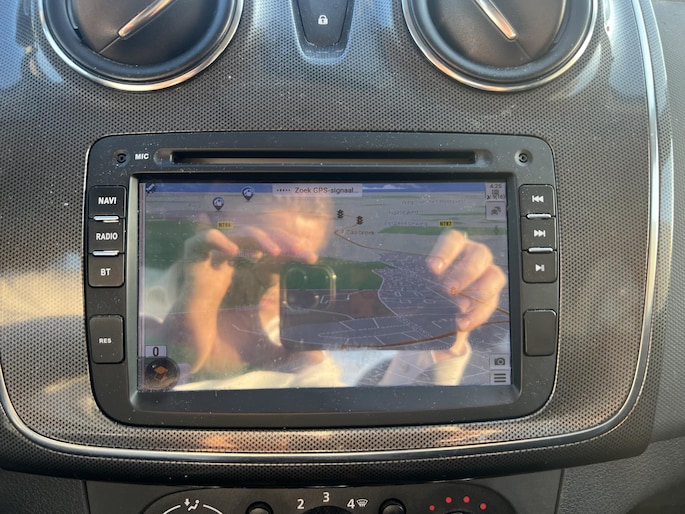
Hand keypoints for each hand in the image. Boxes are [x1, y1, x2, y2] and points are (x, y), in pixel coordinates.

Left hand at [426, 230, 505, 350]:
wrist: (434, 312)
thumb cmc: (423, 289)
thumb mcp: (417, 284)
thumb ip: (416, 283)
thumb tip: (400, 290)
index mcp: (454, 247)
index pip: (454, 240)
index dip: (445, 252)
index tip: (432, 268)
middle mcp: (473, 256)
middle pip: (479, 254)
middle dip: (465, 272)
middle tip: (448, 289)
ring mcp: (486, 275)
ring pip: (494, 275)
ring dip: (478, 292)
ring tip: (459, 307)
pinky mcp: (490, 297)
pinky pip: (490, 303)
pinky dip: (477, 315)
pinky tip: (462, 323)